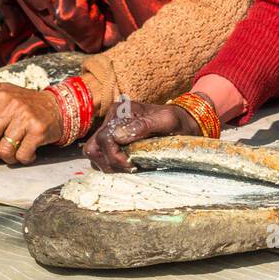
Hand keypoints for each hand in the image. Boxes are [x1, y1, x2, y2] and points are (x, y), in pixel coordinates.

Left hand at [0, 83, 63, 165]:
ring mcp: (26, 118)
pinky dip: (24, 159)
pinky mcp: (38, 130)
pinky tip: (28, 152)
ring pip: (4, 150)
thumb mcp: (5, 90)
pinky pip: (22, 155)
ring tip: (13, 153)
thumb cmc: (27, 103)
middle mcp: (12, 105)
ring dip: (7, 158)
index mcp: (0, 96)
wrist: (58, 107)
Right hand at [83, 98, 199, 172]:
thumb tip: (117, 136)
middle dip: (110, 163)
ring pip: (95, 155)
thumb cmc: (178, 120)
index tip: (132, 164)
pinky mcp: (114, 141)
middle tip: (131, 167)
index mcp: (120, 111)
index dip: (114, 156)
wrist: (184, 121)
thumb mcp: (167, 121)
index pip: (103, 138)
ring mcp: (111, 130)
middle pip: (94, 148)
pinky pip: (104, 158)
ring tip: (133, 166)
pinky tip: (131, 165)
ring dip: (111, 165)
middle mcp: (111, 119)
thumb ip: (143, 126)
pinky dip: (114, 165)